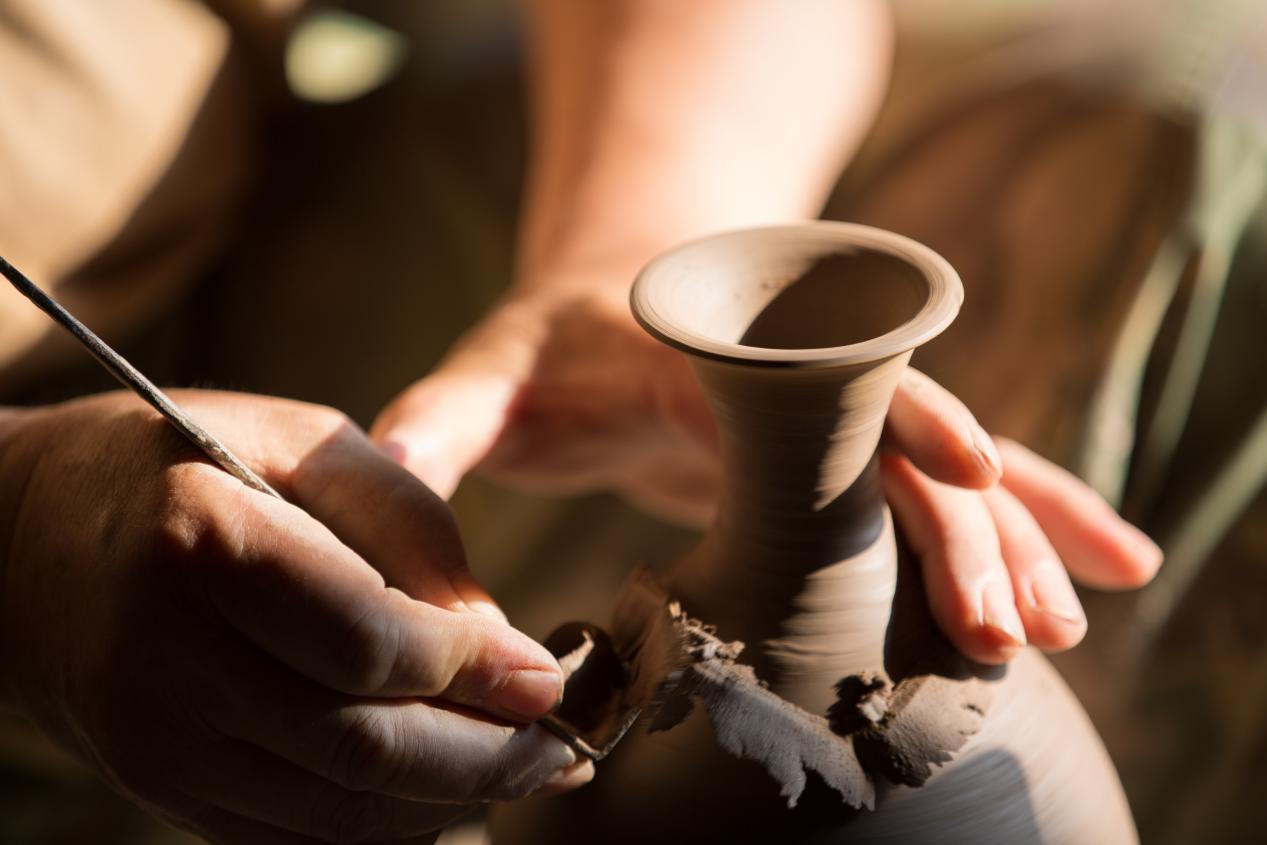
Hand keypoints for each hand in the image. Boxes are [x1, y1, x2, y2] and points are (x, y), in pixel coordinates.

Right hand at [0, 391, 590, 844]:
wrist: (25, 539)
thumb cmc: (185, 465)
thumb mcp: (307, 446)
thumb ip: (413, 533)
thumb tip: (503, 649)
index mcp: (202, 544)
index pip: (368, 644)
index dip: (477, 672)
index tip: (551, 673)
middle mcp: (166, 662)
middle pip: (364, 749)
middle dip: (489, 758)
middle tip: (563, 744)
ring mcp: (156, 743)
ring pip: (340, 813)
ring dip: (453, 800)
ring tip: (526, 766)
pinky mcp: (162, 788)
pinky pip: (299, 835)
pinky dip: (390, 822)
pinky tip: (447, 786)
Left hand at [372, 285, 1160, 664]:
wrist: (625, 291)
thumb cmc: (553, 342)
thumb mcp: (488, 374)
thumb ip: (439, 420)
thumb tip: (376, 474)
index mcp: (718, 353)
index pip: (819, 377)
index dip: (891, 416)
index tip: (960, 466)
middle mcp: (802, 378)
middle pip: (904, 438)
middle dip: (967, 524)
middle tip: (1011, 622)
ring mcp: (841, 414)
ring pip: (950, 473)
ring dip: (1012, 542)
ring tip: (1060, 627)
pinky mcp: (858, 451)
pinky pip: (959, 486)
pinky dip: (1035, 521)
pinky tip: (1098, 574)